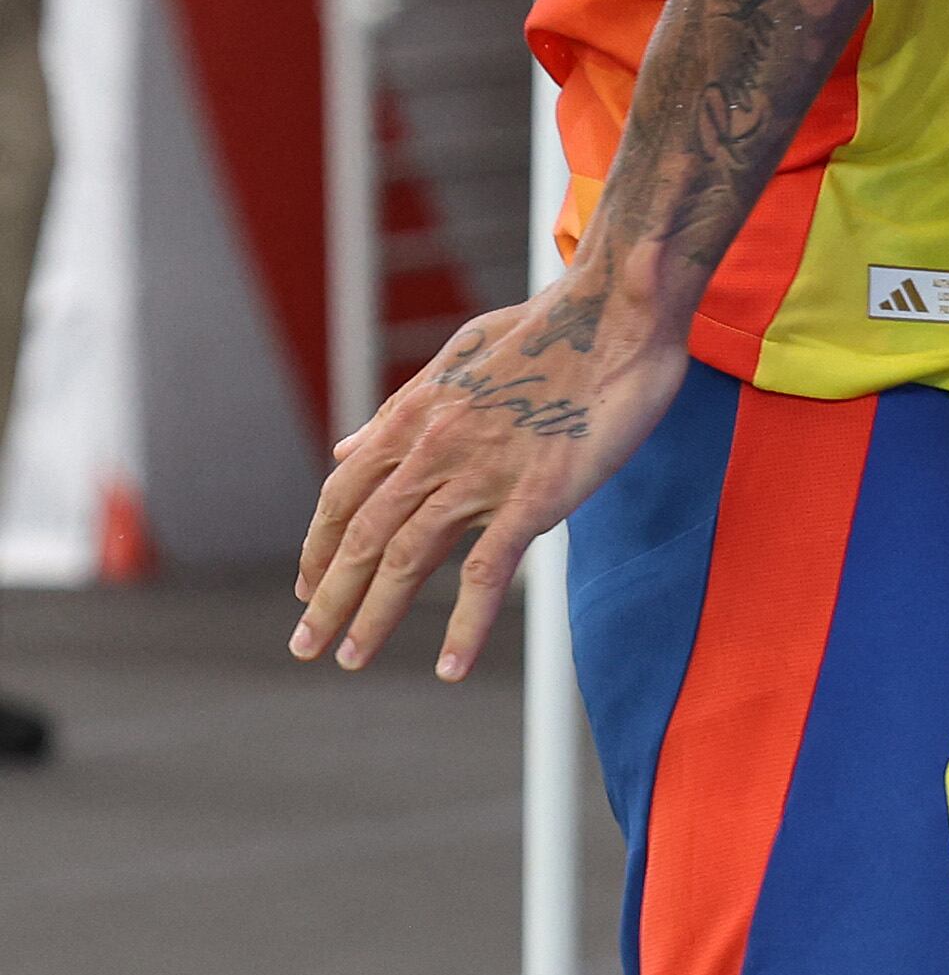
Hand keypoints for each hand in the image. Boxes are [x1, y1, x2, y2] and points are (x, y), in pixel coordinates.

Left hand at [289, 273, 689, 679]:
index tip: (309, 585)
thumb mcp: (461, 353)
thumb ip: (402, 406)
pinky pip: (489, 571)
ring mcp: (483, 471)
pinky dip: (464, 625)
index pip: (347, 491)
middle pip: (364, 533)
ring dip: (373, 615)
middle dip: (328, 596)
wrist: (618, 307)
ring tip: (352, 658)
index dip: (320, 544)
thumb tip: (345, 447)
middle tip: (305, 645)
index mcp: (419, 411)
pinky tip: (450, 667)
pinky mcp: (536, 494)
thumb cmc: (551, 325)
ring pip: (408, 556)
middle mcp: (437, 444)